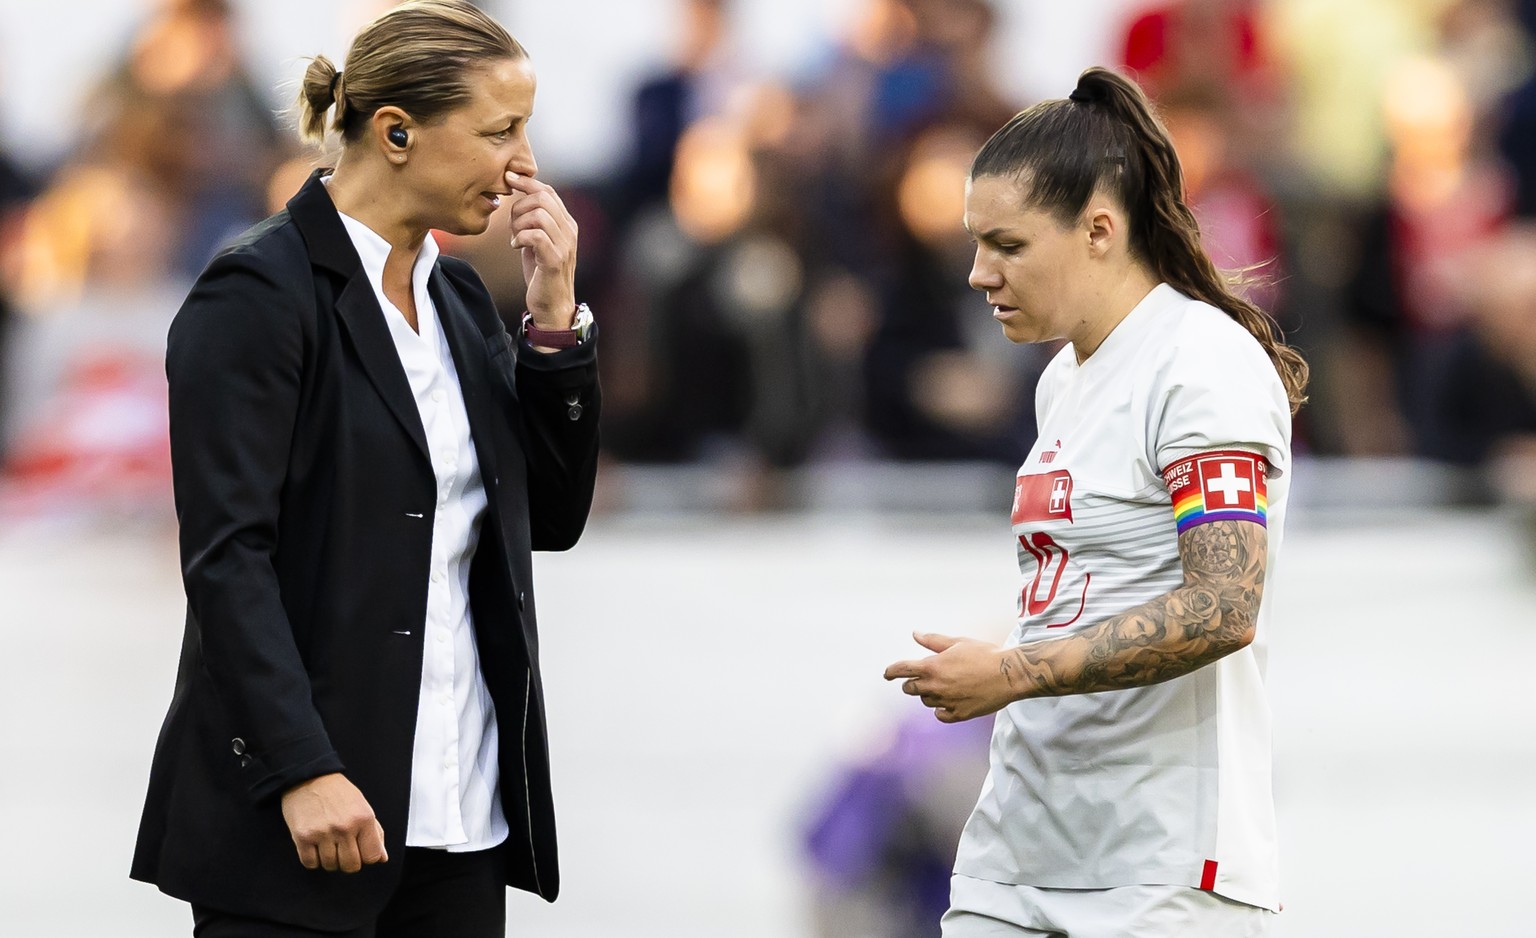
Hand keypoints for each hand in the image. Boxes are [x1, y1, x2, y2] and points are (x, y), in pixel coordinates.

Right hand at [279, 773, 387, 872]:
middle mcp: (345, 827)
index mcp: (364, 819)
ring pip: (330, 866)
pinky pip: (310, 863)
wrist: (309, 776)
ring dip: (329, 859)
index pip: (372, 856)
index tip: (360, 851)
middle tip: (342, 849)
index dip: (366, 857)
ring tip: (327, 843)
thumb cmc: (337, 792)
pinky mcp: (303, 837)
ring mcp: (323, 833)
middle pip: (351, 866)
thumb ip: (375, 833)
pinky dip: (312, 859)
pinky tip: (314, 846)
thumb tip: (382, 857)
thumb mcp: (363, 806)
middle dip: (347, 861)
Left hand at [506, 170, 577, 328]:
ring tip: (515, 238)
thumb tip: (519, 197)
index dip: (527, 182)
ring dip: (519, 224)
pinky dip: (520, 237)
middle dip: (520, 207)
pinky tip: (516, 246)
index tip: (508, 178)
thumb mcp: (538, 241)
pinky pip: (535, 235)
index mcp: (566, 223)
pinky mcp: (555, 260)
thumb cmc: (541, 273)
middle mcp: (569, 231)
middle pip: (543, 198)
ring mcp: (564, 245)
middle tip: (512, 225)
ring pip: (539, 214)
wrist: (552, 305)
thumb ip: (534, 221)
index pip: (548, 191)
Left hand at [883, 631, 1014, 722]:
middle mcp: (936, 686)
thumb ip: (934, 640)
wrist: (1009, 675)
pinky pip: (940, 715)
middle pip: (910, 688)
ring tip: (944, 686)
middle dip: (912, 683)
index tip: (886, 674)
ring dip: (928, 695)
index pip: (902, 670)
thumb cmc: (985, 654)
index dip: (891, 671)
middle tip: (920, 679)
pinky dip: (940, 709)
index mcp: (933, 666)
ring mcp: (947, 702)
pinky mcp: (959, 714)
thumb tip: (915, 634)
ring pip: (926, 701)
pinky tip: (948, 702)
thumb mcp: (958, 642)